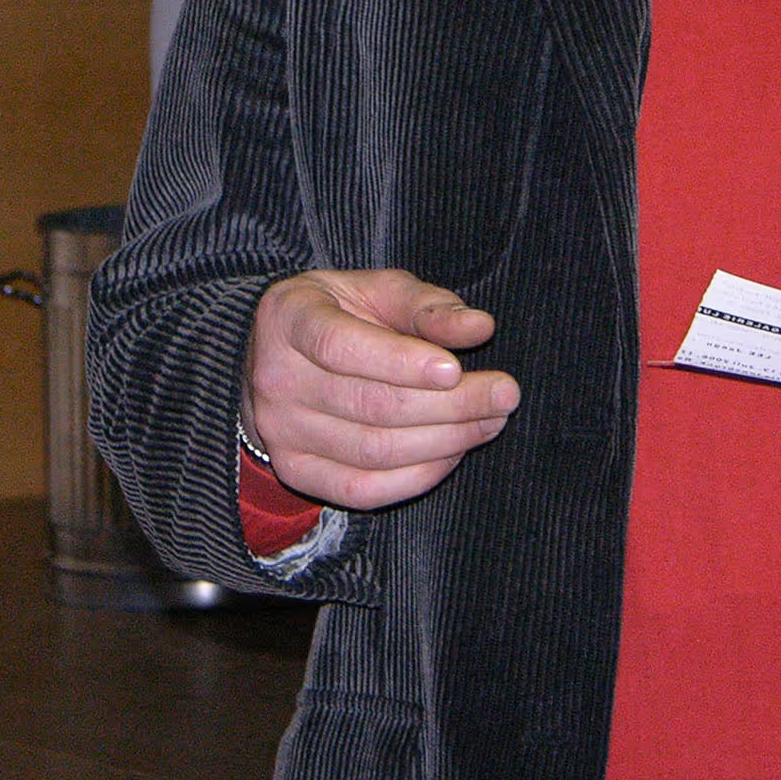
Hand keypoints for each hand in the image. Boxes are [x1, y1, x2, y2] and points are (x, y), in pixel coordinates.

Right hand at [241, 268, 520, 509]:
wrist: (282, 356)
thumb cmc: (345, 314)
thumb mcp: (380, 290)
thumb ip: (429, 306)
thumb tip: (481, 328)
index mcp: (290, 318)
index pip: (341, 346)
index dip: (401, 361)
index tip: (456, 369)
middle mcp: (276, 379)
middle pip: (370, 405)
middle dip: (450, 404)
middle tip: (504, 394)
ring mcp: (282, 432)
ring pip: (374, 450)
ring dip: (446, 440)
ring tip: (491, 420)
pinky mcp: (298, 472)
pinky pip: (365, 489)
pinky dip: (419, 475)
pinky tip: (455, 452)